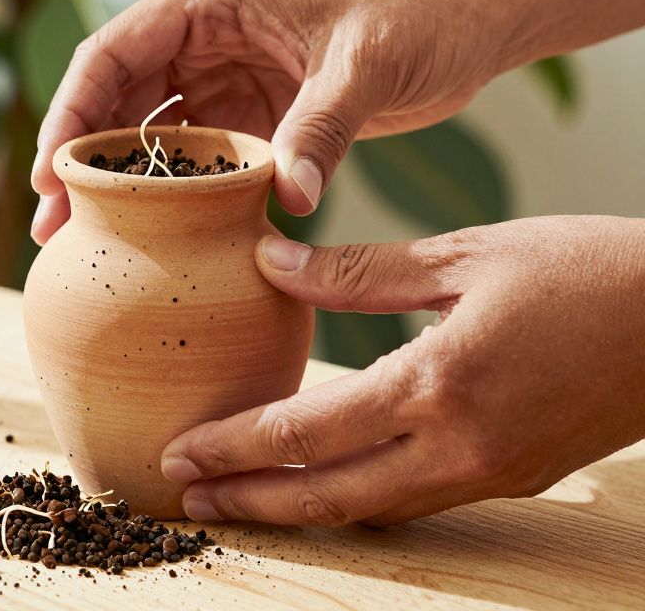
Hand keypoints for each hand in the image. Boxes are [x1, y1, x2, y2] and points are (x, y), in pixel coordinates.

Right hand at [30, 0, 519, 244]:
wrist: (470, 16)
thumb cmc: (419, 14)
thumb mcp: (367, 66)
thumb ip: (320, 129)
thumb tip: (287, 203)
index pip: (111, 54)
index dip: (70, 114)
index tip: (49, 175)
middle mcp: (201, 31)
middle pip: (114, 98)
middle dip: (81, 163)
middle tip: (55, 229)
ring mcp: (221, 71)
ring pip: (147, 131)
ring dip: (118, 184)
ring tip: (87, 243)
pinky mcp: (249, 108)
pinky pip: (194, 155)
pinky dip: (171, 192)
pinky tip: (151, 235)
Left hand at [160, 216, 644, 525]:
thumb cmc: (584, 272)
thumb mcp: (468, 254)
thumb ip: (360, 271)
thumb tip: (270, 261)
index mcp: (439, 385)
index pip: (307, 431)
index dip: (234, 447)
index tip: (180, 451)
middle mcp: (459, 447)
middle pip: (327, 496)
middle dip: (248, 500)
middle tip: (183, 496)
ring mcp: (489, 474)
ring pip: (369, 510)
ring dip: (296, 508)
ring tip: (237, 497)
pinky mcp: (512, 480)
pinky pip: (414, 503)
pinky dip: (355, 500)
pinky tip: (322, 483)